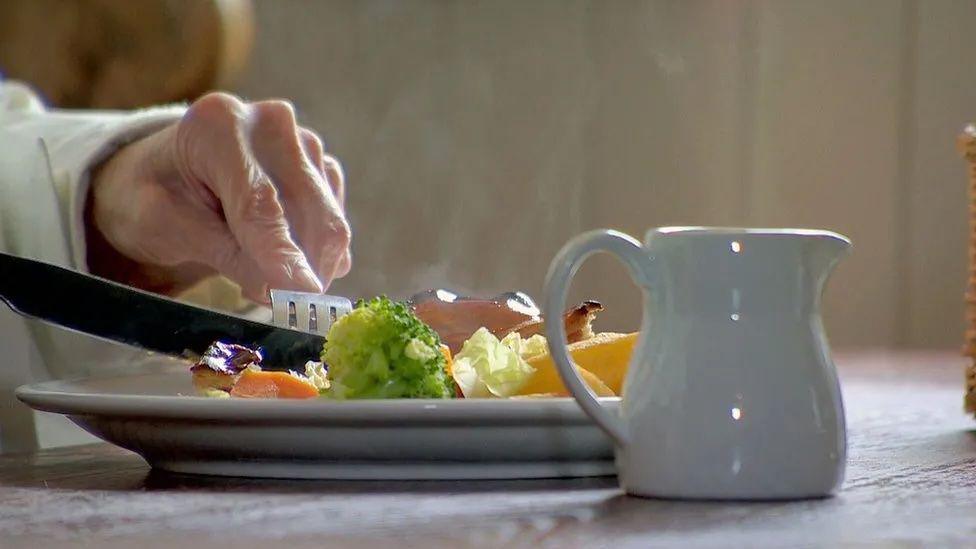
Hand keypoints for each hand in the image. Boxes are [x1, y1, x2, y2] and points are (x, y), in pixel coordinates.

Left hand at [85, 92, 350, 301]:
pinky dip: (316, 255)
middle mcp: (272, 124)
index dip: (283, 253)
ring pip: (330, 222)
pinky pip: (334, 225)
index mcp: (219, 126)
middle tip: (281, 309)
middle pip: (308, 210)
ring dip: (308, 265)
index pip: (260, 202)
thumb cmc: (153, 196)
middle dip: (303, 268)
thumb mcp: (165, 226)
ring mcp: (304, 144)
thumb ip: (222, 252)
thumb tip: (278, 291)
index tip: (301, 294)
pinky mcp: (323, 169)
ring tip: (264, 280)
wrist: (166, 177)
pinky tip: (282, 259)